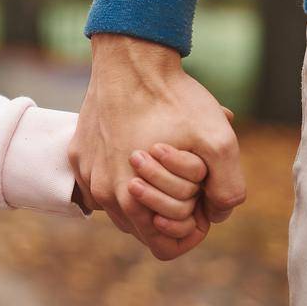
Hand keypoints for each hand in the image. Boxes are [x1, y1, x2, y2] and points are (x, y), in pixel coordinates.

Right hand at [70, 34, 244, 260]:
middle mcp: (101, 194)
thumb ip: (228, 190)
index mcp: (130, 201)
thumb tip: (218, 213)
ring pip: (122, 204)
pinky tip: (139, 143)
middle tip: (187, 175)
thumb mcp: (220, 144)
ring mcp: (86, 173)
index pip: (163, 247)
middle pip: (143, 226)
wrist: (130, 58)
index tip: (202, 201)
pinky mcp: (78, 152)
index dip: (191, 231)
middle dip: (169, 209)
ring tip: (165, 158)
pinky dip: (124, 172)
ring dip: (146, 191)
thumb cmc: (173, 99)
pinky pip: (104, 180)